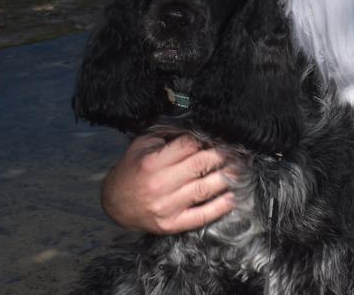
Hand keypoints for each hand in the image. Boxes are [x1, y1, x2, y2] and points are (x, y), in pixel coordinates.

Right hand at [100, 134, 234, 232]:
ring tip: (239, 170)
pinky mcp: (172, 224)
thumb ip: (167, 137)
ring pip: (204, 189)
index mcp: (152, 163)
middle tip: (235, 151)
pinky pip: (200, 216)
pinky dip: (219, 208)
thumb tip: (196, 130)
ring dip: (227, 178)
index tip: (218, 138)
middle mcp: (160, 185)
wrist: (114, 204)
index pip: (188, 146)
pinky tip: (231, 198)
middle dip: (221, 156)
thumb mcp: (141, 147)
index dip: (206, 140)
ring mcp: (167, 206)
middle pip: (200, 165)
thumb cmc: (131, 171)